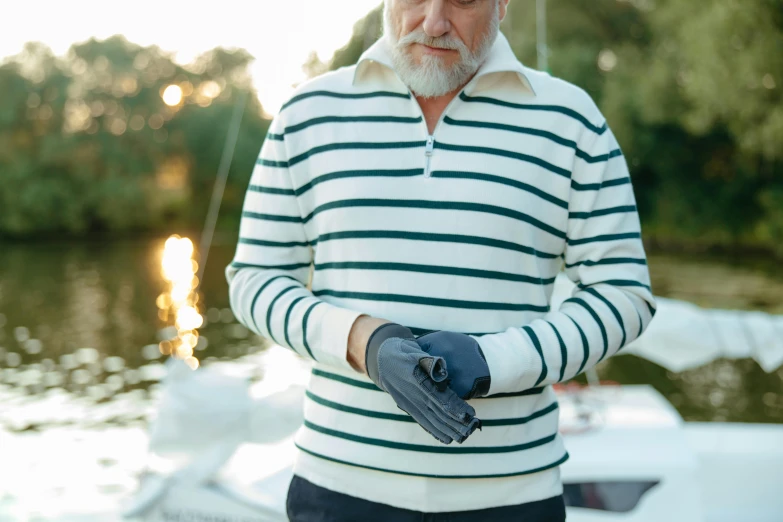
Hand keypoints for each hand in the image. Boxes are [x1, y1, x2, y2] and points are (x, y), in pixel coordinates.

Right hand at [365, 323, 480, 443]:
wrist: (382, 359)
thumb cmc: (403, 352)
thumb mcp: (415, 351)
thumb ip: (428, 360)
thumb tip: (442, 370)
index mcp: (416, 382)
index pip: (440, 399)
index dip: (455, 407)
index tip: (471, 413)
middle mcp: (413, 397)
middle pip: (438, 414)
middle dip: (456, 423)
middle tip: (473, 428)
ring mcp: (409, 404)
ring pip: (432, 421)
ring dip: (448, 430)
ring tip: (464, 437)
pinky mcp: (408, 408)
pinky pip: (423, 422)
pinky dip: (435, 432)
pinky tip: (446, 439)